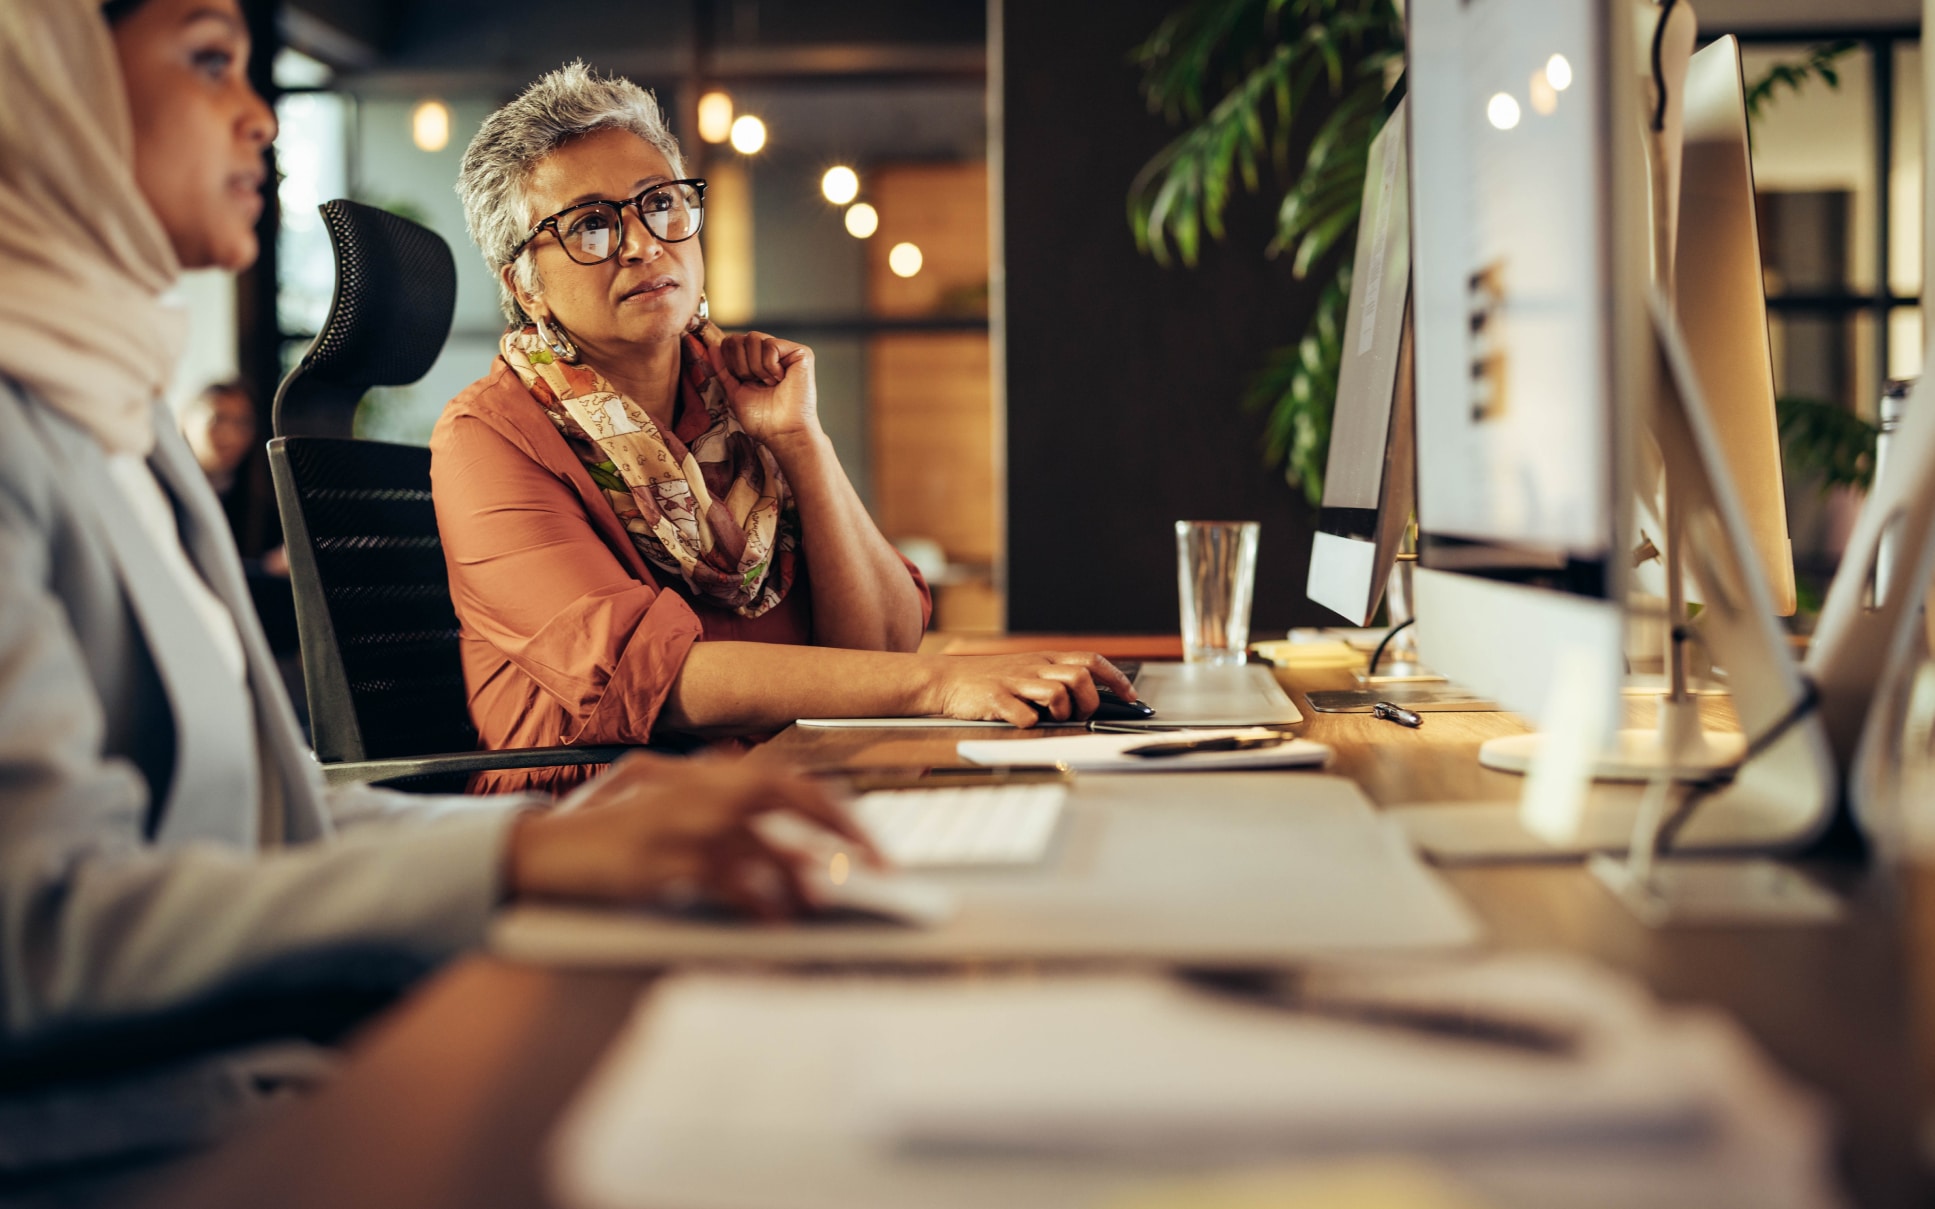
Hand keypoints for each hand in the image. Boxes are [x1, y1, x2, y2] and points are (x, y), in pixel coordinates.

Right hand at [505, 752, 878, 918]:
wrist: (540, 852)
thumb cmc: (609, 838)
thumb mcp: (667, 811)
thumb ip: (721, 817)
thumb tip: (796, 863)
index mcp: (703, 774)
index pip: (787, 779)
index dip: (835, 809)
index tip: (871, 846)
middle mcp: (694, 787)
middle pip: (785, 793)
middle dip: (839, 829)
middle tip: (877, 867)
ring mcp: (674, 821)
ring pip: (757, 838)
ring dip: (798, 871)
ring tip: (823, 900)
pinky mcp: (655, 860)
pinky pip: (720, 878)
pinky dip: (754, 900)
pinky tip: (773, 921)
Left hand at [702, 327, 820, 451]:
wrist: (782, 432)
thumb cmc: (762, 418)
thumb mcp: (735, 391)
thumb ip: (723, 369)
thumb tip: (712, 347)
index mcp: (755, 360)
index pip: (731, 341)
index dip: (729, 361)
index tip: (742, 382)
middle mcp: (770, 352)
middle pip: (739, 338)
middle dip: (741, 366)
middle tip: (757, 384)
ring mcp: (785, 350)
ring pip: (753, 338)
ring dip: (756, 368)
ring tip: (770, 384)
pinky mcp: (800, 352)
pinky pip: (771, 346)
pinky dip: (770, 367)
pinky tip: (781, 380)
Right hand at [924, 652, 1136, 726]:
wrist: (946, 680)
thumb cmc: (989, 680)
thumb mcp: (1026, 670)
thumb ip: (1054, 678)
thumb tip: (1090, 697)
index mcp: (1045, 659)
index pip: (1091, 660)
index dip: (1116, 678)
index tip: (1131, 696)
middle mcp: (1034, 667)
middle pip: (1080, 677)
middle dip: (1089, 701)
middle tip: (1079, 714)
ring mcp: (1015, 682)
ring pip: (1057, 693)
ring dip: (1063, 712)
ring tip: (1051, 719)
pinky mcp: (995, 699)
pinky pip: (1023, 714)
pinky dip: (1029, 722)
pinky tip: (1024, 722)